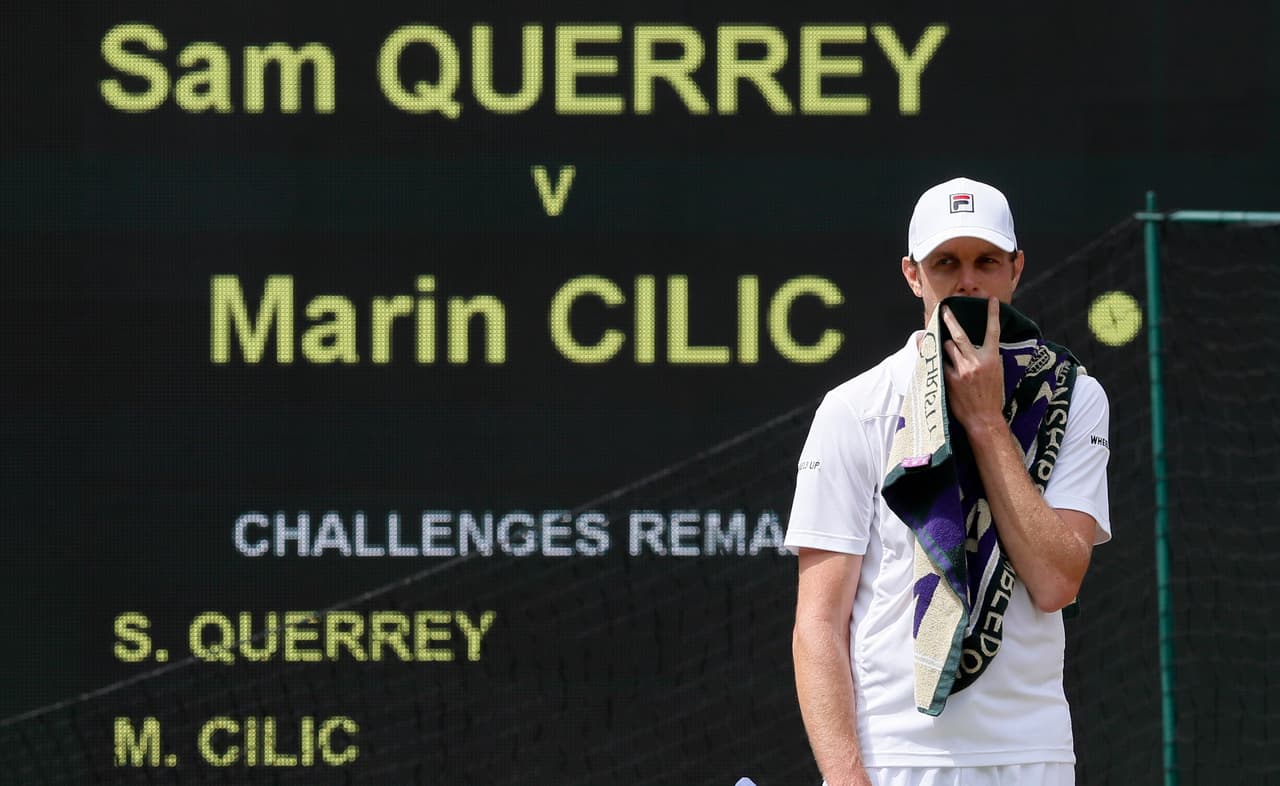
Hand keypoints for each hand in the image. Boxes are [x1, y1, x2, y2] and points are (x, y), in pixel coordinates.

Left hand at [941, 296, 1005, 433]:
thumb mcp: (997, 373)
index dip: (992, 314)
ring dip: (945, 345)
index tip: (991, 301)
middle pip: (959, 334)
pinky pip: (940, 362)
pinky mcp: (948, 379)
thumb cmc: (992, 396)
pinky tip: (935, 359)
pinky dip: (939, 359)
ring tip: (946, 349)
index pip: (993, 331)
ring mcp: (961, 370)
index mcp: (992, 358)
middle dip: (950, 319)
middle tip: (944, 310)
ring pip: (947, 347)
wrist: (983, 418)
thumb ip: (988, 356)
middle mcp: (976, 361)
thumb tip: (980, 345)